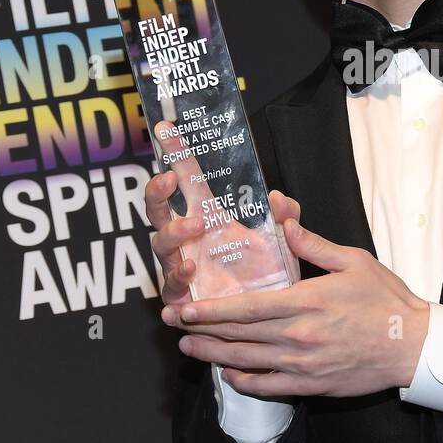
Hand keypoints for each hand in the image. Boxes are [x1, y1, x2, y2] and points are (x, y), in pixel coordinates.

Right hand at [144, 117, 300, 304]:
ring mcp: (182, 268)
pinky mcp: (184, 300)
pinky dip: (175, 285)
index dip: (176, 155)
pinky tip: (187, 276)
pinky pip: (170, 292)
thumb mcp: (285, 239)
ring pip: (161, 247)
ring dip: (173, 234)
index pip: (187, 181)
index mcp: (208, 218)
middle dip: (156, 194)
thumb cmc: (271, 270)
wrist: (273, 313)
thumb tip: (279, 198)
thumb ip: (286, 217)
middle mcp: (188, 241)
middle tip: (167, 181)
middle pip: (158, 211)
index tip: (166, 130)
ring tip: (194, 228)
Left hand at [163, 214, 431, 398]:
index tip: (185, 306)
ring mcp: (304, 364)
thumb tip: (285, 223)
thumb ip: (314, 245)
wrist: (413, 345)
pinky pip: (271, 386)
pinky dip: (246, 382)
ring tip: (188, 347)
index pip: (248, 307)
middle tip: (173, 324)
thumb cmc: (386, 299)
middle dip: (202, 329)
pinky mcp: (314, 384)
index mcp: (307, 302)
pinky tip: (228, 374)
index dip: (212, 309)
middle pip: (240, 335)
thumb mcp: (353, 261)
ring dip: (214, 355)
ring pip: (248, 362)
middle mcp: (299, 336)